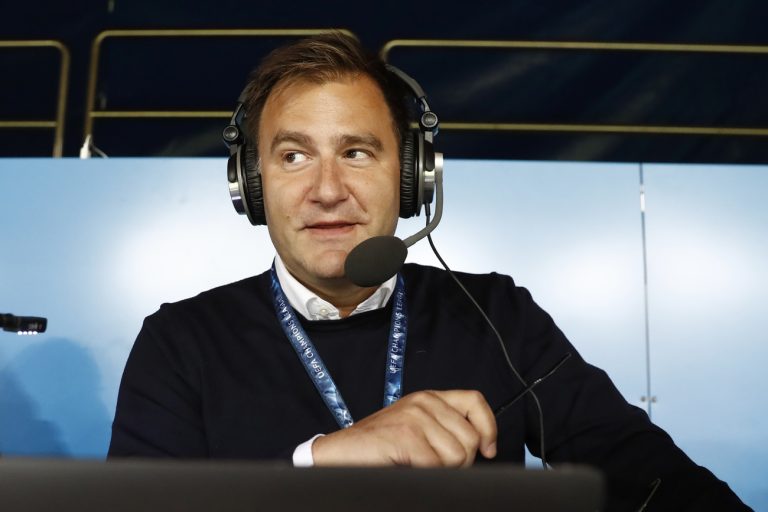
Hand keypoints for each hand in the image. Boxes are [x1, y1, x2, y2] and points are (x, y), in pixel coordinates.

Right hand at [312, 390, 496, 466]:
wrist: (340, 453)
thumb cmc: (379, 447)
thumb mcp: (417, 428)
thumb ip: (445, 428)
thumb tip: (482, 446)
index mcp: (429, 398)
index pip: (475, 401)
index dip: (488, 428)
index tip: (487, 449)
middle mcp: (423, 402)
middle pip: (470, 437)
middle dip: (461, 461)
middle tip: (436, 465)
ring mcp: (414, 417)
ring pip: (457, 454)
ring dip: (443, 470)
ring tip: (419, 465)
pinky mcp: (405, 435)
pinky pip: (436, 466)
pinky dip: (425, 474)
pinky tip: (408, 467)